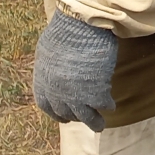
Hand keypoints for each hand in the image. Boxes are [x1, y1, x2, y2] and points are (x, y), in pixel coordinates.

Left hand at [33, 11, 117, 129]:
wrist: (80, 27)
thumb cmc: (64, 31)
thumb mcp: (48, 51)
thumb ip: (52, 66)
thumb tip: (58, 68)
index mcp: (43, 82)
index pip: (46, 105)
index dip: (56, 112)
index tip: (64, 115)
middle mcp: (57, 93)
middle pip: (66, 113)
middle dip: (75, 117)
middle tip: (83, 118)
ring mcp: (76, 95)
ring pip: (85, 117)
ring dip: (94, 123)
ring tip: (100, 126)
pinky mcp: (95, 92)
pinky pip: (103, 105)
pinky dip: (108, 106)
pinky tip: (111, 105)